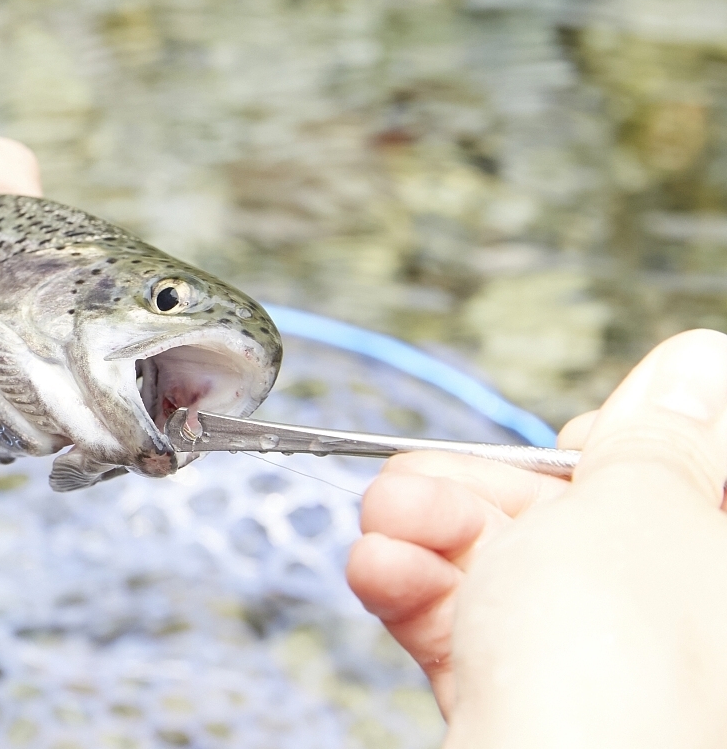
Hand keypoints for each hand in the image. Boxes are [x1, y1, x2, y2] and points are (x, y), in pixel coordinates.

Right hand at [345, 329, 726, 748]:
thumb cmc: (616, 671)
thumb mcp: (639, 504)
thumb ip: (657, 432)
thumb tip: (697, 365)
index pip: (692, 472)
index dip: (625, 442)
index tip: (583, 434)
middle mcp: (688, 624)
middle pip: (583, 514)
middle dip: (485, 481)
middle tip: (432, 471)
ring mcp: (610, 673)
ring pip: (511, 567)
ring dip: (427, 528)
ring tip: (386, 521)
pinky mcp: (532, 711)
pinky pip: (469, 627)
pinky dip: (414, 589)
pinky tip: (380, 569)